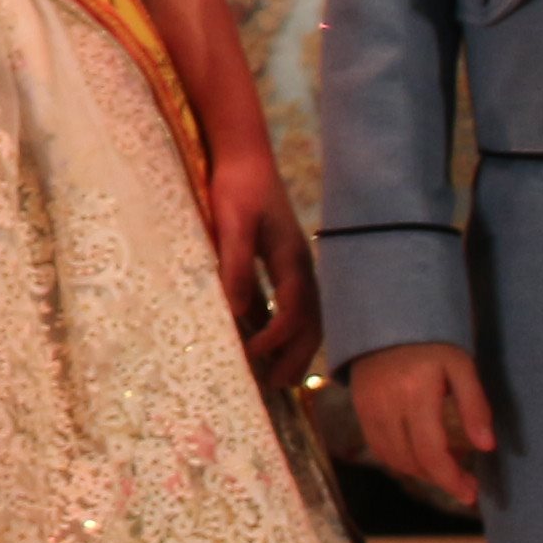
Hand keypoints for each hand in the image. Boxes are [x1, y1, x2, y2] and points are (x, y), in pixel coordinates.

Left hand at [205, 146, 320, 380]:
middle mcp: (302, 266)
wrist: (245, 156)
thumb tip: (238, 310)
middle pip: (311, 322)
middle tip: (276, 386)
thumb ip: (235, 263)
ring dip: (296, 347)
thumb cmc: (236, 187)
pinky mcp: (286, 261)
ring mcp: (298, 264)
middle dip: (296, 355)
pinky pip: (296, 304)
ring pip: (308, 316)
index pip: (294, 311)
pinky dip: (289, 329)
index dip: (276, 338)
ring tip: (278, 375)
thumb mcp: (231, 223)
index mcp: (291, 260)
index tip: (252, 355)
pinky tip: (269, 340)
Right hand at [349, 340, 495, 506]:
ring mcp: (367, 408)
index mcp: (415, 393)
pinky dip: (400, 460)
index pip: (431, 451)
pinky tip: (419, 455)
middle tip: (465, 483)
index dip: (450, 479)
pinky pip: (377, 447)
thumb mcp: (462, 366)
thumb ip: (474, 405)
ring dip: (420, 472)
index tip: (471, 494)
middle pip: (411, 460)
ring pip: (392, 459)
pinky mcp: (358, 409)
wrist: (386, 319)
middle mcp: (387, 405)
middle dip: (440, 479)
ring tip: (445, 468)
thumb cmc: (432, 343)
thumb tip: (486, 447)